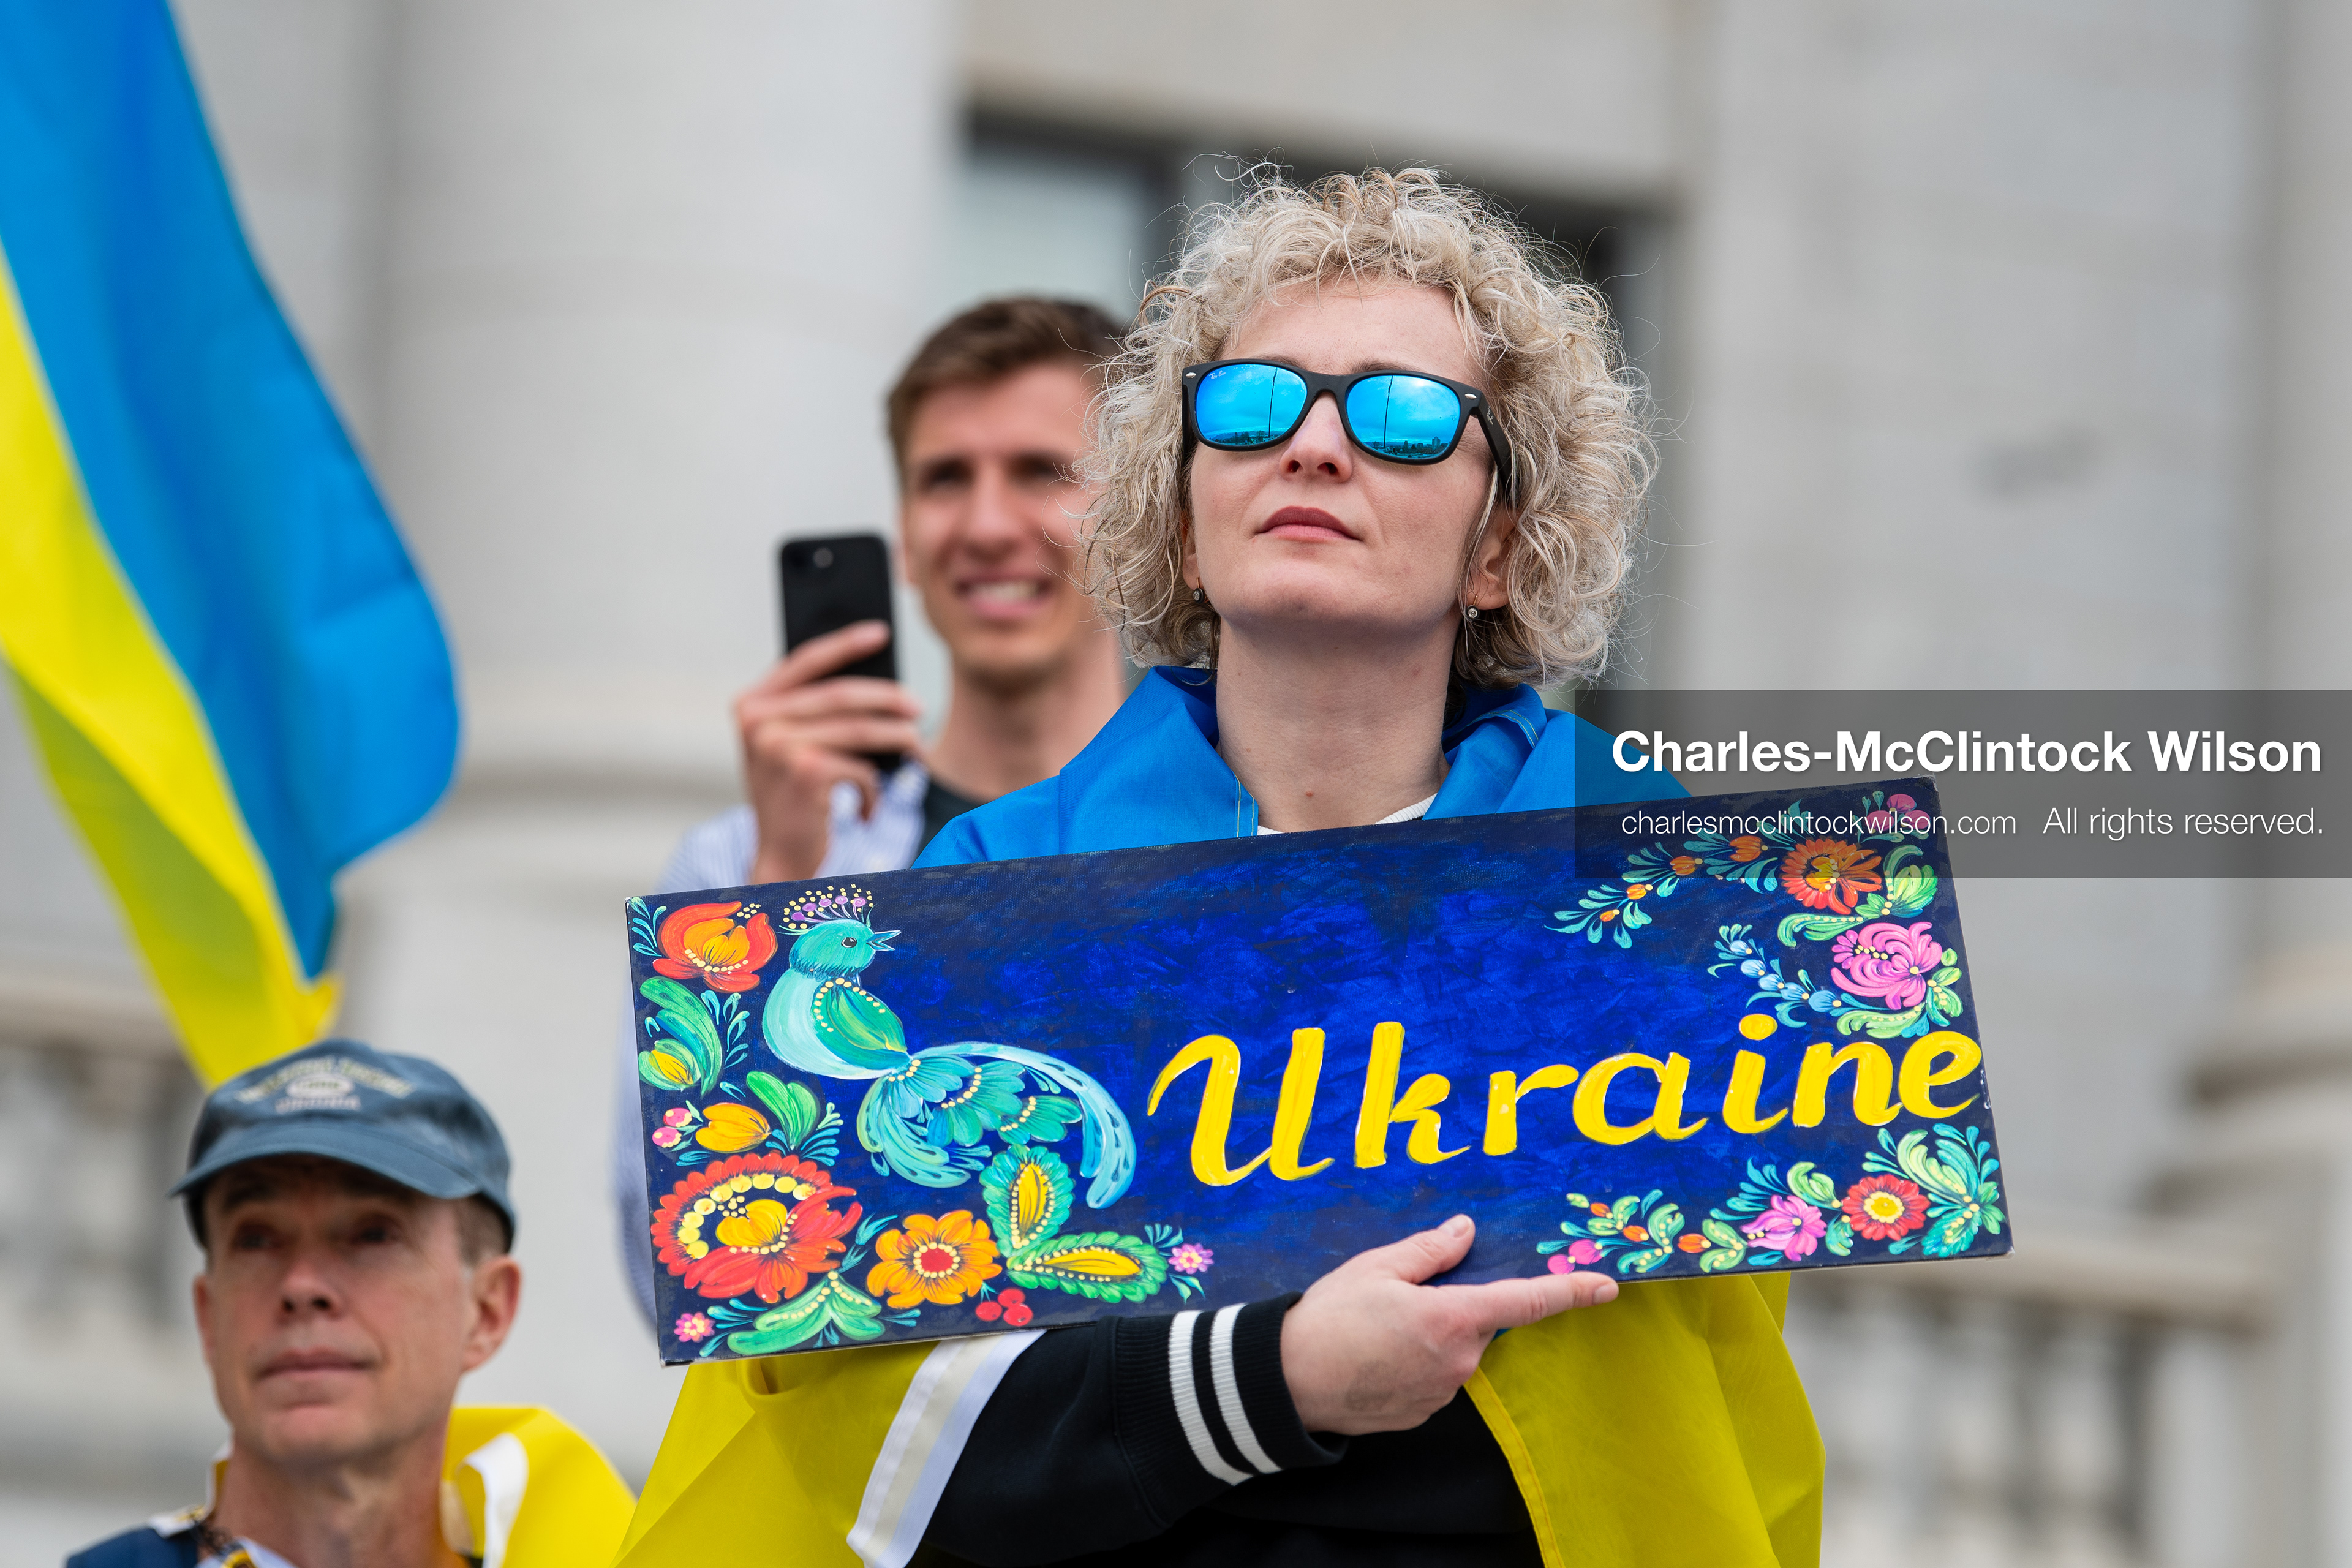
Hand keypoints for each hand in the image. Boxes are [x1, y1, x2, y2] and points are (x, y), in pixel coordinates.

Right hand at [735, 622, 922, 881]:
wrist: (780, 858)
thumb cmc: (794, 799)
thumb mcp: (793, 747)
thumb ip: (816, 712)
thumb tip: (879, 682)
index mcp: (750, 705)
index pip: (805, 660)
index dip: (845, 644)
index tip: (881, 632)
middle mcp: (757, 721)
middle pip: (842, 694)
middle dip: (888, 699)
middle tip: (918, 708)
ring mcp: (778, 745)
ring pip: (861, 730)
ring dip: (898, 740)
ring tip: (916, 750)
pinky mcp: (806, 772)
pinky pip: (861, 768)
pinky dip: (874, 790)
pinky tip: (868, 808)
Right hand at [1279, 1214, 1615, 1435]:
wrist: (1288, 1383)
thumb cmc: (1329, 1318)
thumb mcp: (1378, 1267)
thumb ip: (1431, 1250)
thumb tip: (1466, 1230)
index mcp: (1453, 1319)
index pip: (1526, 1301)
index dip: (1571, 1292)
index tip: (1607, 1286)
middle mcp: (1459, 1361)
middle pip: (1481, 1322)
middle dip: (1456, 1303)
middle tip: (1403, 1294)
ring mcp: (1442, 1391)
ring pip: (1457, 1349)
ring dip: (1433, 1333)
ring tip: (1377, 1325)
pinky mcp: (1422, 1412)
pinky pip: (1436, 1376)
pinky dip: (1416, 1359)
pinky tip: (1376, 1352)